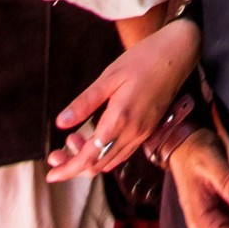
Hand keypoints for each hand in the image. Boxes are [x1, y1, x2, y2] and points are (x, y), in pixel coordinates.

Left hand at [48, 13, 201, 180]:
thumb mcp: (110, 76)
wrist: (178, 53)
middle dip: (74, 165)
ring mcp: (143, 133)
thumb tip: (60, 123)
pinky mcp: (149, 129)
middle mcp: (133, 133)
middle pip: (98, 165)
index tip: (50, 174)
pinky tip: (96, 137)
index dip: (67, 169)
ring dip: (89, 159)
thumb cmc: (143, 59)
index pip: (89, 157)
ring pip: (110, 161)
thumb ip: (86, 102)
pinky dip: (105, 153)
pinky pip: (123, 152)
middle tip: (56, 153)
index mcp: (120, 120)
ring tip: (73, 140)